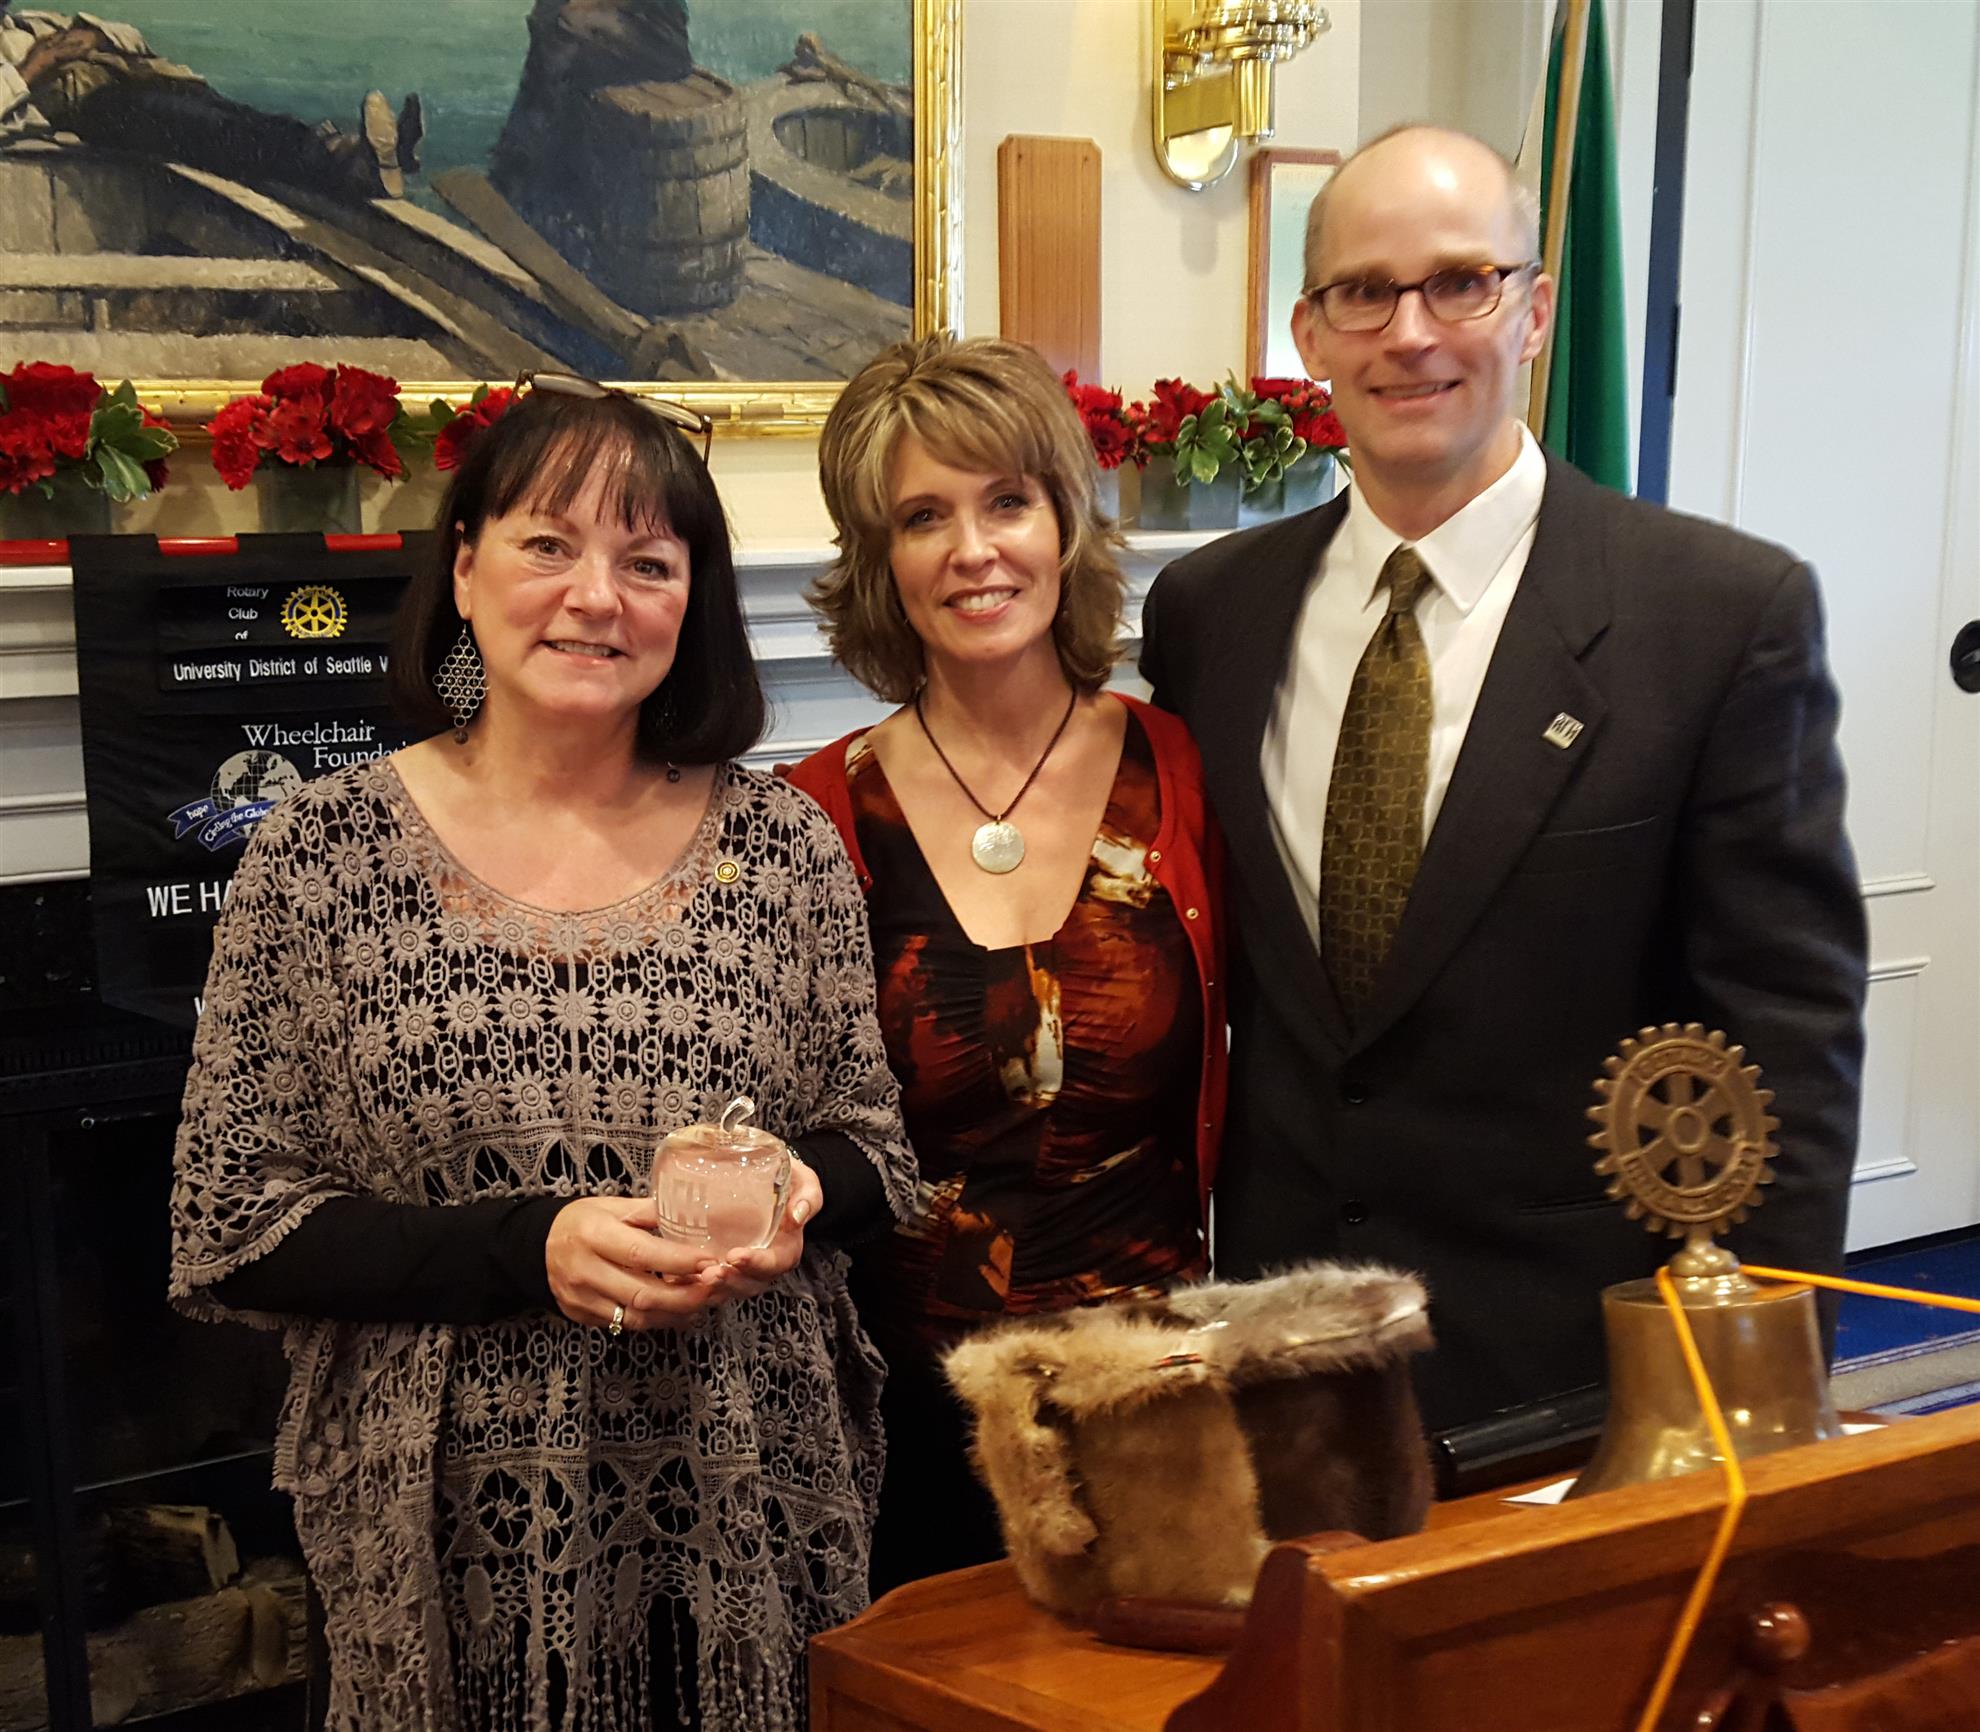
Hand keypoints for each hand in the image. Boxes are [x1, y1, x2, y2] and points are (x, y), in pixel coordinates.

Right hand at [545, 1195, 719, 1330]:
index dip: (679, 1261)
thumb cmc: (582, 1222)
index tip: (709, 1262)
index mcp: (594, 1234)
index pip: (641, 1253)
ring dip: (674, 1313)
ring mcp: (581, 1298)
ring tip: (702, 1303)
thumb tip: (693, 1215)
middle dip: (684, 1296)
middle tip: (715, 1289)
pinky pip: (624, 1324)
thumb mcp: (613, 1206)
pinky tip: (677, 1312)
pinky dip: (656, 1321)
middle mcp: (585, 1269)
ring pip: (635, 1316)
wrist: (538, 1246)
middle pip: (641, 1293)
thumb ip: (651, 1212)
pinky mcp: (582, 1316)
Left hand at [706, 1159, 820, 1299]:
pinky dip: (694, 1283)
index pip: (776, 1264)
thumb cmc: (789, 1182)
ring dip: (714, 1286)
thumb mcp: (804, 1183)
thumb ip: (807, 1197)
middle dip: (730, 1282)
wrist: (769, 1179)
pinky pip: (710, 1279)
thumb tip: (797, 1215)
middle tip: (710, 1274)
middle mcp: (764, 1263)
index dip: (757, 1264)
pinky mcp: (722, 1261)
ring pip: (730, 1286)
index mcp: (786, 1248)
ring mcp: (742, 1266)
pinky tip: (678, 1277)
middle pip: (750, 1283)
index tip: (736, 1256)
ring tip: (696, 1277)